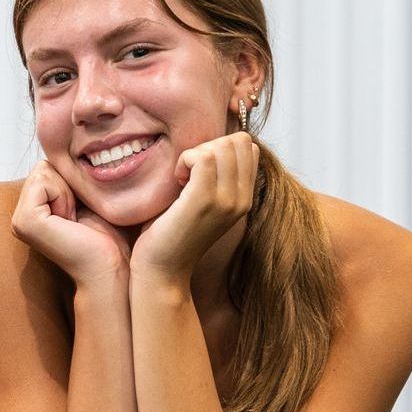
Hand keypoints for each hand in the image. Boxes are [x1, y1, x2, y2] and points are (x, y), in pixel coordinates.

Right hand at [10, 161, 130, 287]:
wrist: (112, 268)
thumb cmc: (109, 237)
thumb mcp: (86, 197)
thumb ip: (70, 177)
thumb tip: (70, 148)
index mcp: (32, 210)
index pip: (48, 165)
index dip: (72, 179)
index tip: (83, 210)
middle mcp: (20, 215)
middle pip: (44, 165)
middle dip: (68, 182)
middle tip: (79, 215)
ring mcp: (18, 220)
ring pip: (44, 170)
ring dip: (68, 189)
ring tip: (76, 218)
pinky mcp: (25, 221)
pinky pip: (43, 182)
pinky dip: (63, 195)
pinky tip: (70, 219)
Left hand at [130, 132, 258, 281]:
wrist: (163, 270)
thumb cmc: (172, 232)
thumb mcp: (203, 202)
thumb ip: (214, 177)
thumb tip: (210, 144)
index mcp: (244, 198)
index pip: (248, 147)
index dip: (219, 147)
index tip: (198, 170)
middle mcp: (241, 199)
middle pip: (237, 141)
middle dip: (207, 146)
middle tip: (188, 173)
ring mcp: (226, 200)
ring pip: (221, 146)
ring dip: (194, 154)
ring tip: (182, 179)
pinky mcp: (203, 201)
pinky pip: (202, 157)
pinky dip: (185, 159)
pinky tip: (177, 180)